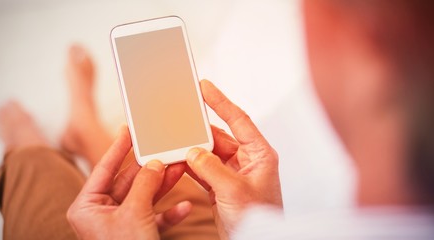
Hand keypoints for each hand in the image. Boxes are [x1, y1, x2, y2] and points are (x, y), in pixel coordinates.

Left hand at [67, 127, 191, 239]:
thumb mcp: (135, 213)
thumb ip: (144, 183)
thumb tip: (154, 163)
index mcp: (87, 206)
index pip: (104, 168)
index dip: (118, 147)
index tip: (129, 129)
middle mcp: (102, 213)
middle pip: (129, 181)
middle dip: (151, 168)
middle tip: (165, 150)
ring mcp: (120, 224)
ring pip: (144, 196)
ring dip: (163, 185)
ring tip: (180, 168)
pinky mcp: (137, 234)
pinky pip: (154, 217)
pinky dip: (169, 212)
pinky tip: (185, 206)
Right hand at [186, 80, 282, 238]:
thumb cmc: (258, 220)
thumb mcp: (234, 191)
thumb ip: (211, 168)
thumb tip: (193, 152)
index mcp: (259, 155)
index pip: (239, 120)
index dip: (221, 102)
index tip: (205, 86)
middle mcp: (247, 161)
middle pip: (220, 136)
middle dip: (200, 128)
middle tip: (182, 113)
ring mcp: (233, 173)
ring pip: (208, 153)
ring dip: (192, 149)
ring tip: (174, 139)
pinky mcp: (221, 186)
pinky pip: (202, 169)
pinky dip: (189, 165)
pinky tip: (177, 160)